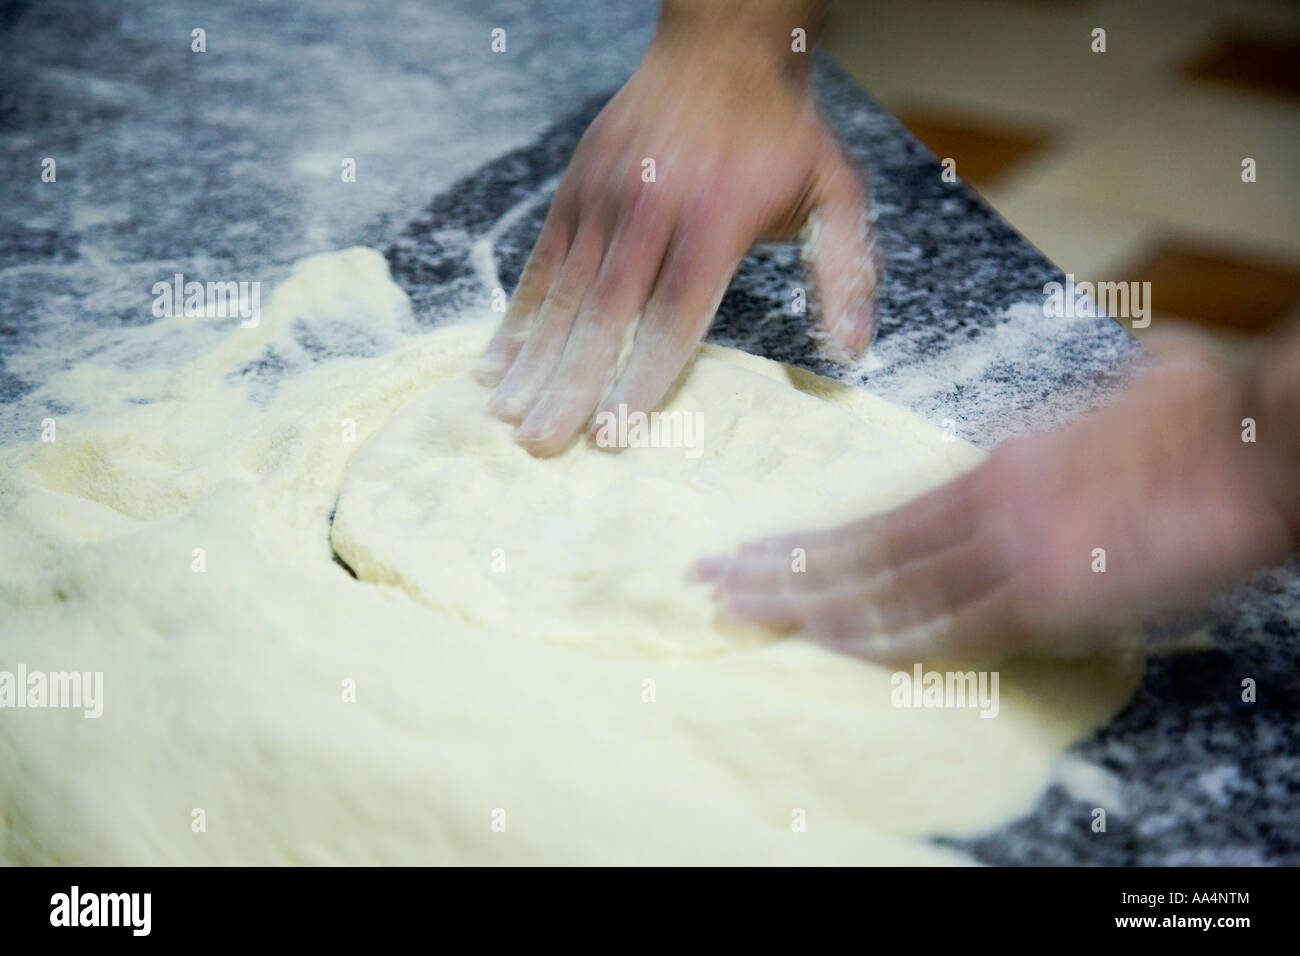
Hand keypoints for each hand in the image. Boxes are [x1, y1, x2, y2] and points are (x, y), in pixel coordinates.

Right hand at [478, 17, 880, 455]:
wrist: (723, 46)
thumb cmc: (782, 132)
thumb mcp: (835, 188)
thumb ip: (844, 269)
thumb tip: (855, 349)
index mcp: (717, 218)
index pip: (673, 314)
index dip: (642, 378)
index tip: (614, 433)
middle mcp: (653, 208)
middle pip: (607, 313)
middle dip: (571, 386)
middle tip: (542, 445)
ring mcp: (606, 197)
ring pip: (566, 292)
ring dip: (534, 359)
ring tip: (509, 417)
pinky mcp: (576, 188)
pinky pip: (542, 262)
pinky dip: (518, 315)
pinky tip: (495, 361)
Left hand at [696, 354, 1299, 662]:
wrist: (1250, 438)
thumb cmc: (1188, 419)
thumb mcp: (1090, 419)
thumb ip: (1036, 454)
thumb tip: (1010, 467)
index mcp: (990, 466)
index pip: (871, 516)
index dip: (805, 540)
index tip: (750, 551)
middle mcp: (982, 502)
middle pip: (855, 546)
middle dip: (777, 567)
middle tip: (706, 581)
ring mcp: (1009, 545)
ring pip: (883, 583)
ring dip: (806, 601)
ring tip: (738, 612)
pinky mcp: (1049, 586)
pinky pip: (949, 623)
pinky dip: (885, 634)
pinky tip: (831, 641)